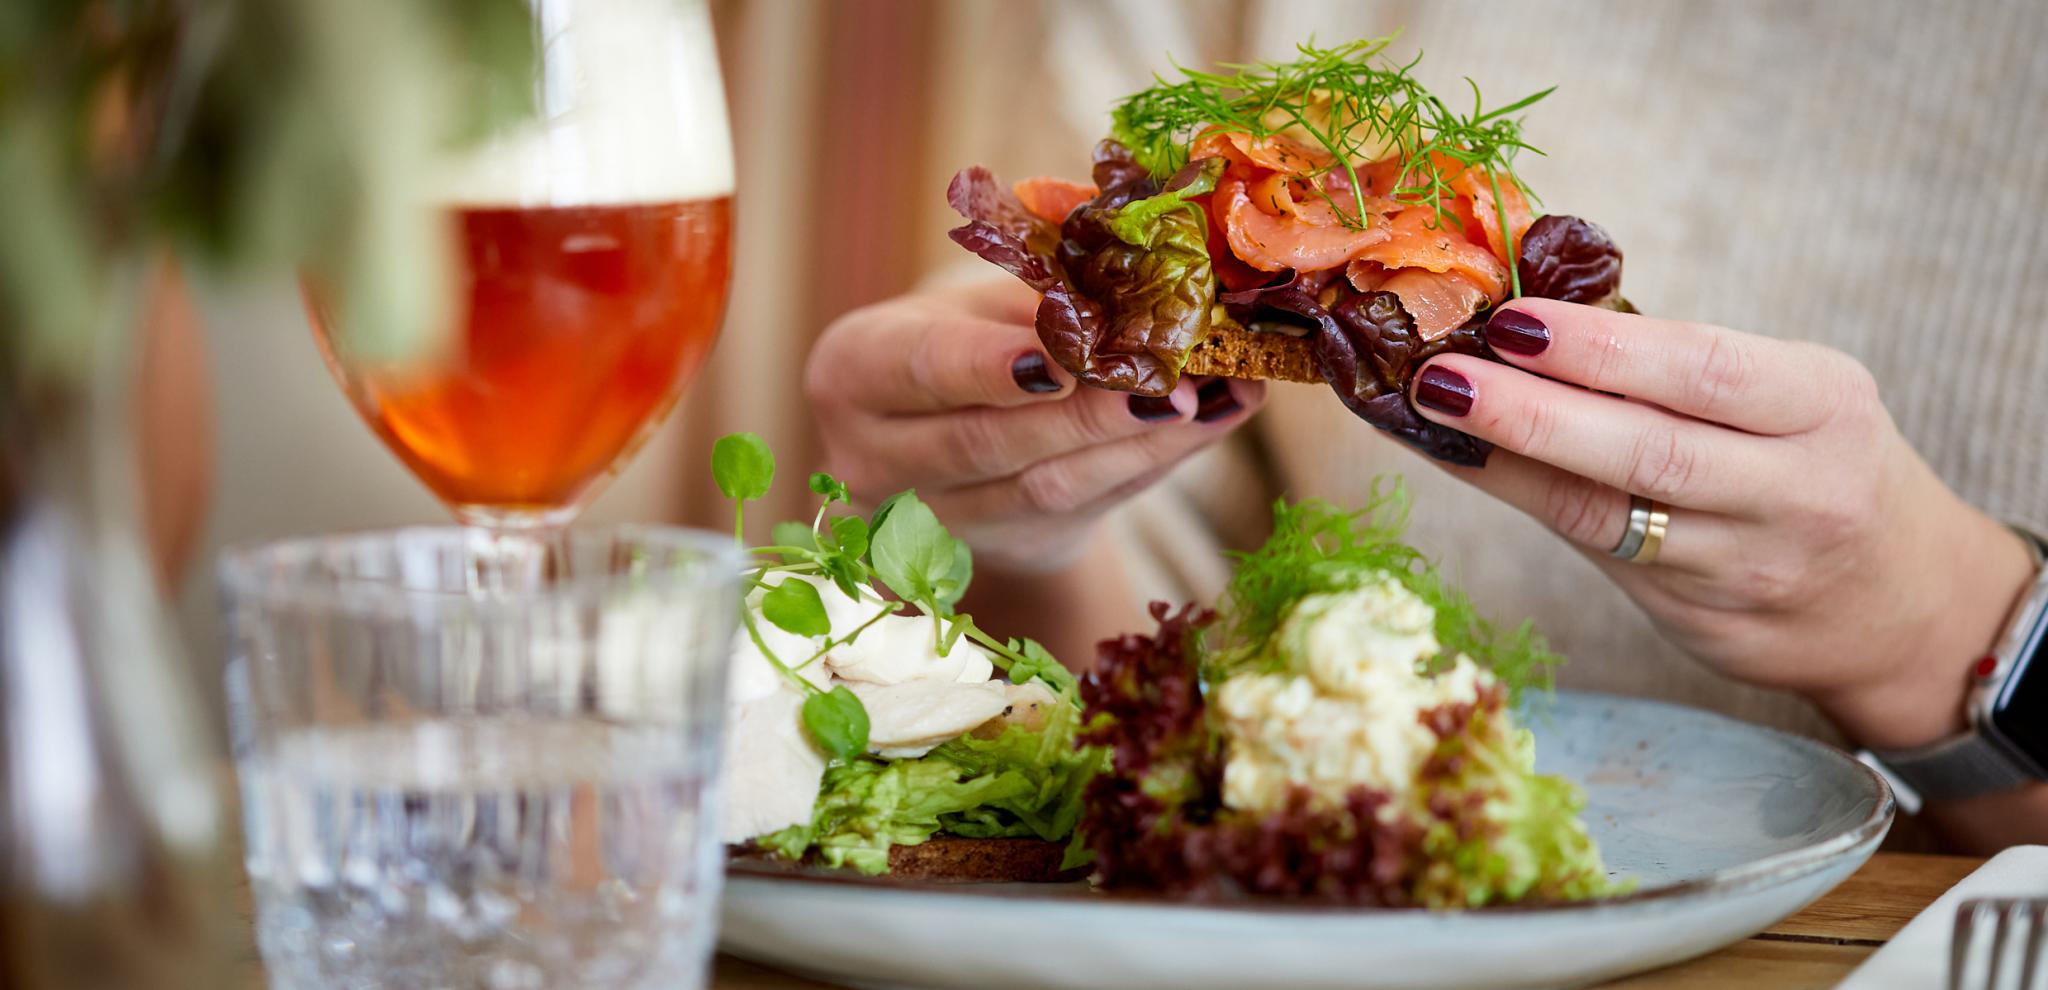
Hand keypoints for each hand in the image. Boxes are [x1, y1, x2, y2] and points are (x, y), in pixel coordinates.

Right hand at [805, 279, 1264, 573]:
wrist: (947, 433)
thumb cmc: (965, 339)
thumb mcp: (979, 304)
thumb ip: (1040, 299)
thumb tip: (1144, 287)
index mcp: (853, 372)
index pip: (922, 371)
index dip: (991, 369)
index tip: (1064, 359)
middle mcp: (875, 459)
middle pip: (988, 443)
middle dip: (1088, 415)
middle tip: (1170, 383)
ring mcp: (934, 521)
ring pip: (1045, 490)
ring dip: (1139, 446)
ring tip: (1214, 400)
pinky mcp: (1002, 548)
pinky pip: (1086, 511)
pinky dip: (1153, 465)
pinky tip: (1211, 424)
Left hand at [1408, 299, 2034, 749]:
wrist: (1905, 609)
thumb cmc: (1816, 466)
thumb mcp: (1792, 397)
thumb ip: (1679, 368)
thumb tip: (1528, 311)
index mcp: (1822, 405)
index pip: (1703, 370)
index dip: (1602, 350)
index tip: (1511, 319)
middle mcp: (1796, 489)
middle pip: (1649, 450)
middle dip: (1534, 410)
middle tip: (1441, 371)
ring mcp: (1749, 568)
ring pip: (1610, 514)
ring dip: (1508, 461)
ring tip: (1429, 411)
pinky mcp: (1706, 622)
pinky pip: (1596, 556)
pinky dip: (1525, 503)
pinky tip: (1466, 464)